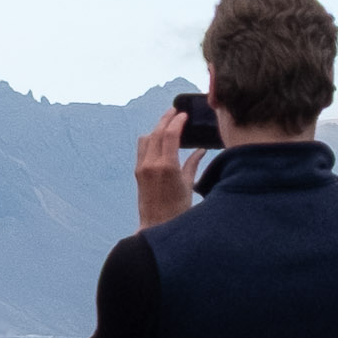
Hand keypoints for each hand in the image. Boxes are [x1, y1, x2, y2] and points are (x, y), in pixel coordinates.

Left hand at [133, 102, 201, 231]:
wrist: (156, 226)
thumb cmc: (177, 210)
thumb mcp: (188, 185)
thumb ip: (193, 163)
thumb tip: (200, 150)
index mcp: (167, 167)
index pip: (170, 134)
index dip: (177, 121)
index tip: (184, 115)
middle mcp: (151, 164)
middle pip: (156, 132)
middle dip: (166, 119)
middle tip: (175, 112)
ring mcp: (142, 167)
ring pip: (147, 138)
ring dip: (156, 128)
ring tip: (167, 123)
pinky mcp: (137, 172)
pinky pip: (142, 148)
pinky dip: (150, 139)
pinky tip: (159, 139)